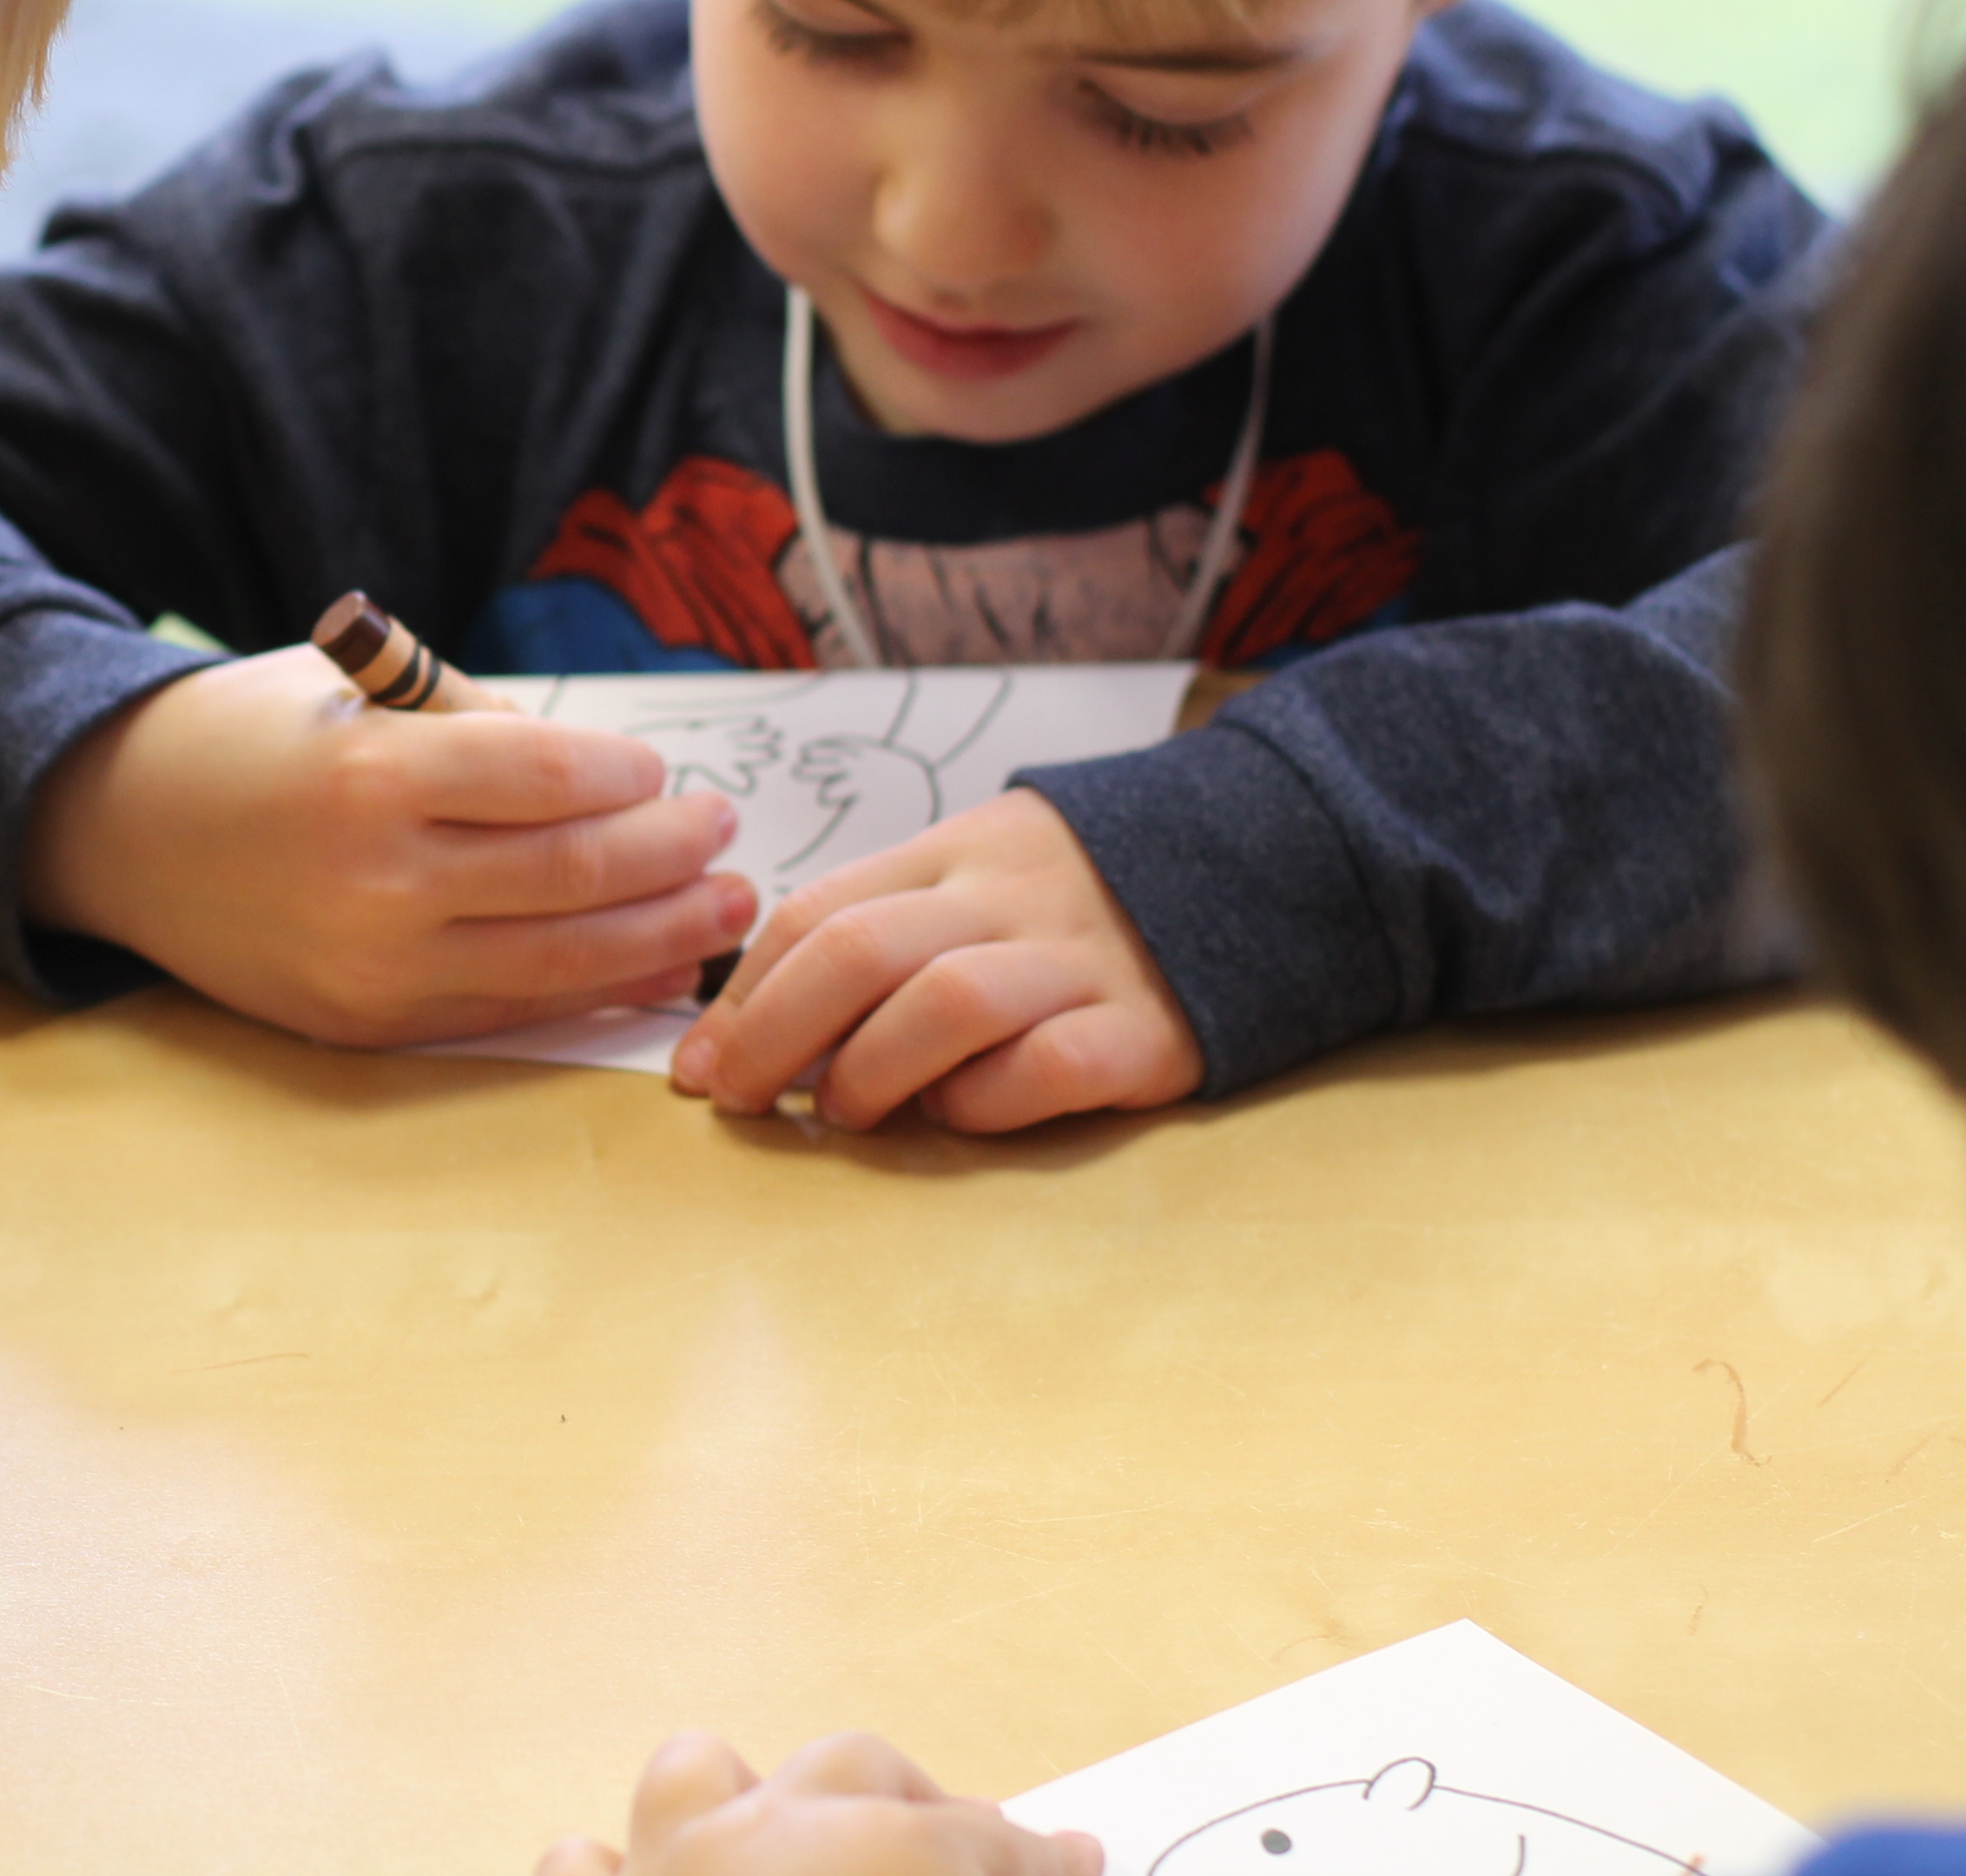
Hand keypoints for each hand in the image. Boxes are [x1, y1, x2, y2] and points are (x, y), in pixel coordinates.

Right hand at [21, 645, 758, 1044]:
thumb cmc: (250, 740)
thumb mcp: (352, 689)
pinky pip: (506, 1011)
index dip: (630, 780)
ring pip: (557, 959)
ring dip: (662, 937)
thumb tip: (607, 778)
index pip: (550, 780)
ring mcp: (372, 966)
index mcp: (375, 774)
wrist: (122, 832)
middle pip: (571, 875)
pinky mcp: (366, 1024)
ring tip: (726, 909)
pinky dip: (593, 993)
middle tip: (725, 834)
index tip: (664, 775)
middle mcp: (376, 880)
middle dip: (670, 857)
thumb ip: (472, 723)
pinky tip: (654, 969)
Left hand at [537, 1731, 1103, 1875]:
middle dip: (926, 1807)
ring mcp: (659, 1868)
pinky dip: (622, 1868)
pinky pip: (586, 1862)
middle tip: (982, 1857)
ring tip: (815, 1842)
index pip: (972, 1836)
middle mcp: (746, 1844)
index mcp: (863, 1855)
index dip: (1038, 1853)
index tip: (1077, 1859)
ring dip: (762, 1801)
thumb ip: (980, 1867)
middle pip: (855, 1773)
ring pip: (698, 1776)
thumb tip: (1058, 1854)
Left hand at [673, 788, 1201, 1131]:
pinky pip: (1051, 1068)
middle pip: (862, 951)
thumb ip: (887, 923)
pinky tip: (960, 1113)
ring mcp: (1084, 961)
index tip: (698, 1063)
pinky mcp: (1151, 1030)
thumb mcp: (979, 872)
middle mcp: (1011, 898)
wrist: (1266, 862)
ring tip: (844, 1113)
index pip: (820, 911)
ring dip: (869, 1070)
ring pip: (948, 1004)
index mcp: (956, 851)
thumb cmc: (1081, 896)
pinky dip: (987, 1101)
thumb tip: (757, 1019)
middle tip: (734, 1099)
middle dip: (773, 1033)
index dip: (744, 993)